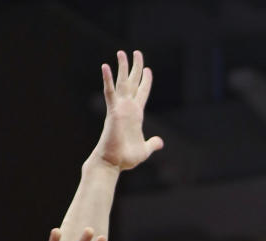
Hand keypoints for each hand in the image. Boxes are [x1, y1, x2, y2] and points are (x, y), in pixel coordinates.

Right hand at [93, 50, 163, 171]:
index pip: (142, 93)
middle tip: (137, 52)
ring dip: (122, 67)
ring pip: (122, 83)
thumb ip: (152, 144)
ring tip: (122, 52)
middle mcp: (128, 108)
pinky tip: (106, 66)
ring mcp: (120, 108)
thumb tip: (160, 142)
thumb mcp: (145, 150)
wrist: (113, 163)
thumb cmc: (126, 159)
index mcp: (136, 115)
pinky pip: (110, 93)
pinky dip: (108, 80)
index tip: (148, 70)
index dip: (146, 81)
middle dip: (136, 67)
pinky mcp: (113, 111)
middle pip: (133, 83)